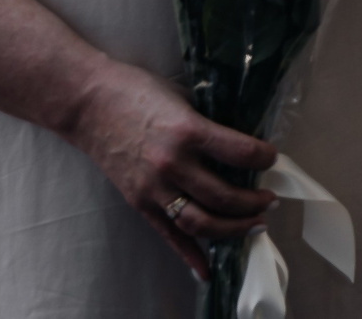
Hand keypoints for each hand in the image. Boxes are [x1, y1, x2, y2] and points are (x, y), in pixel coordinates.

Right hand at [65, 58, 276, 276]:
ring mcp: (153, 188)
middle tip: (270, 200)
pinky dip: (190, 255)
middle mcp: (172, 164)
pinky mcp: (138, 202)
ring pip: (201, 222)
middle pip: (224, 197)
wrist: (88, 104)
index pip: (241, 153)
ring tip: (255, 223)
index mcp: (188, 131)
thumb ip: (210, 124)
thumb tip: (243, 143)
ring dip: (233, 228)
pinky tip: (208, 269)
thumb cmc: (139, 92)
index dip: (265, 158)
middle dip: (255, 202)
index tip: (273, 158)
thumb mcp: (185, 99)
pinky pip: (169, 235)